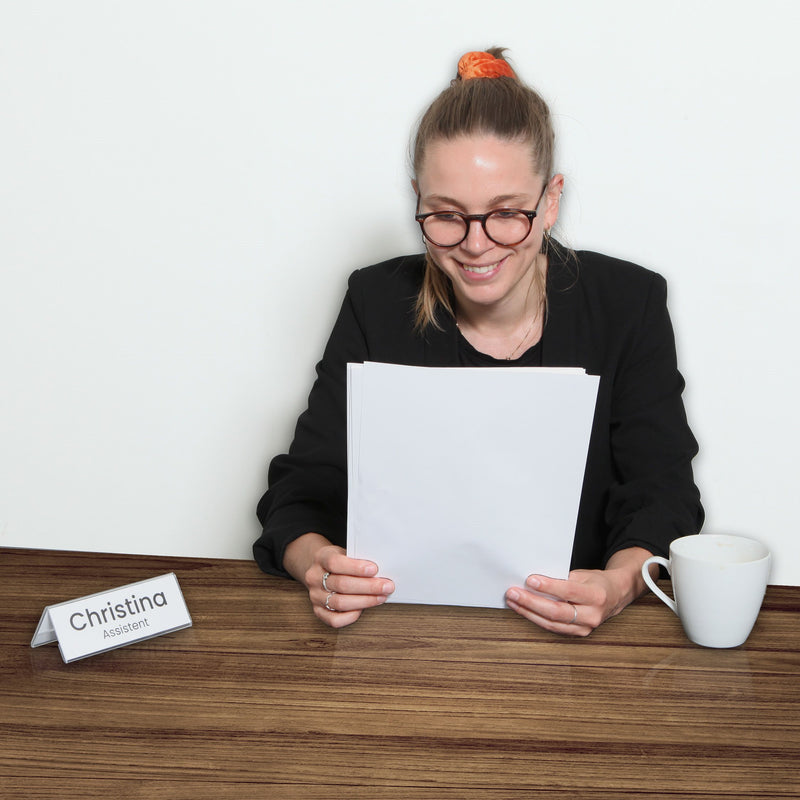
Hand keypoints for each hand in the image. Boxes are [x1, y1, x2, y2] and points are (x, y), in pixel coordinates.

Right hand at [283, 533, 394, 627]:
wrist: (321, 568)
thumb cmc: (339, 561)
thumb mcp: (345, 552)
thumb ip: (358, 559)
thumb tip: (381, 570)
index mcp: (321, 558)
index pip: (335, 563)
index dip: (356, 567)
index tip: (374, 569)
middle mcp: (314, 578)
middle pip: (341, 584)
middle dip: (368, 586)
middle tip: (386, 586)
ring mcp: (315, 596)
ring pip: (340, 603)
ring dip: (365, 601)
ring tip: (380, 597)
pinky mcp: (318, 611)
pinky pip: (335, 620)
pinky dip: (351, 615)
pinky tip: (363, 609)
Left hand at [504, 547, 655, 636]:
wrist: (615, 596)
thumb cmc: (597, 582)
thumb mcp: (583, 574)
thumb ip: (562, 578)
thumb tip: (535, 580)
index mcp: (596, 595)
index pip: (568, 591)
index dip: (548, 586)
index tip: (530, 580)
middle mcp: (592, 614)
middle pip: (556, 611)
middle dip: (531, 602)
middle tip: (513, 593)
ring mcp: (585, 628)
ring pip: (551, 623)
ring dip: (528, 612)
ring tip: (513, 601)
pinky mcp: (578, 634)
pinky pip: (553, 628)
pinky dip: (536, 618)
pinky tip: (524, 610)